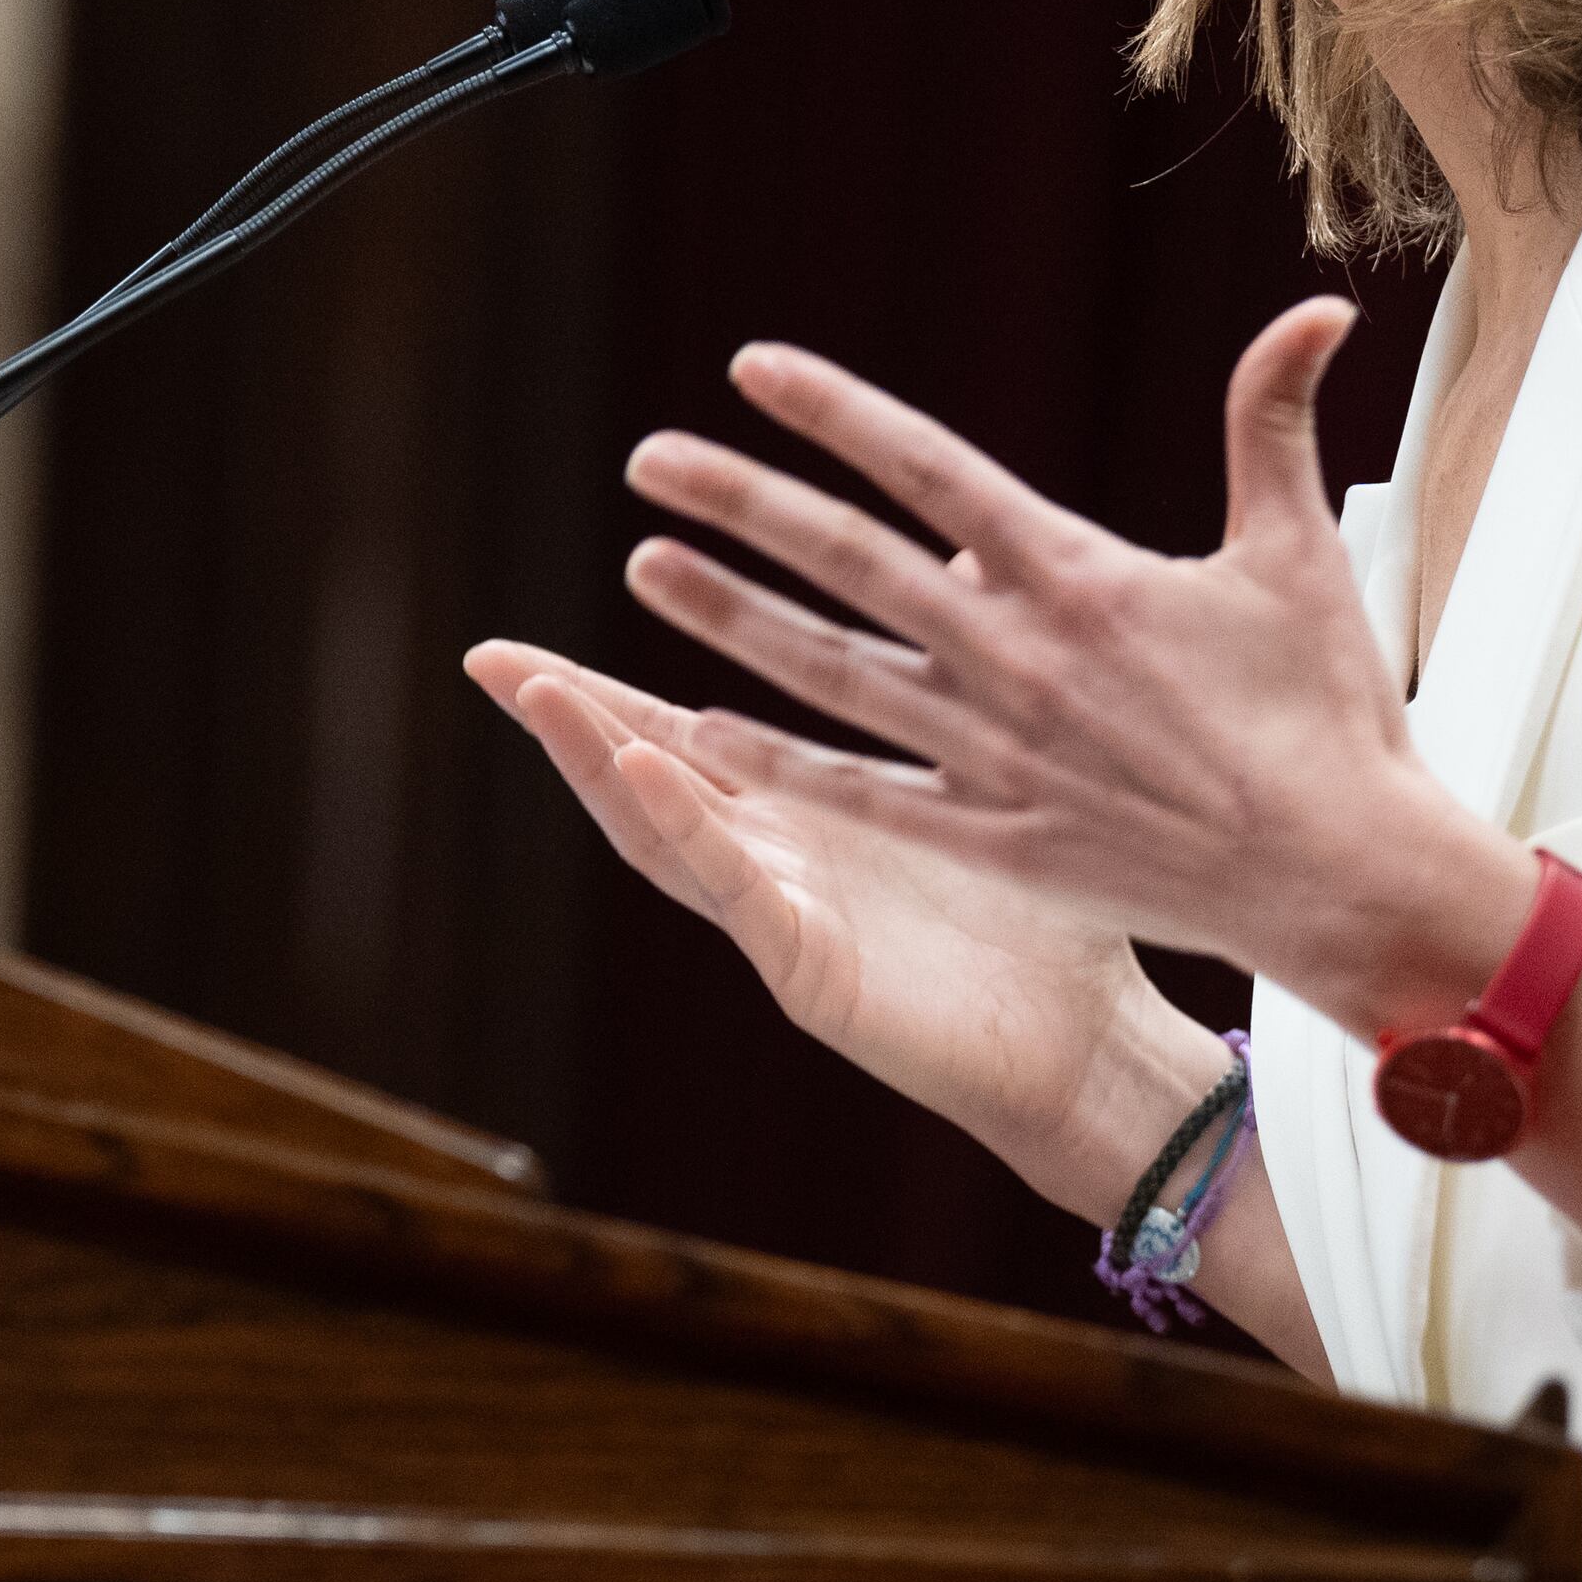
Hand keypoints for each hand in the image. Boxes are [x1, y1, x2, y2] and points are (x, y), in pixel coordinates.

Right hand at [460, 643, 1190, 1192]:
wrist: (1096, 1044)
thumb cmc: (1052, 913)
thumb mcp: (991, 766)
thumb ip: (960, 666)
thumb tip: (972, 537)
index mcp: (799, 812)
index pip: (671, 738)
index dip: (593, 692)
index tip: (514, 642)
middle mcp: (771, 863)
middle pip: (638, 778)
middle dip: (561, 721)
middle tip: (484, 659)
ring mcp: (779, 919)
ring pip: (662, 834)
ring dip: (597, 762)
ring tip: (541, 692)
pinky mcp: (812, 970)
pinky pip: (736, 891)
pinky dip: (686, 828)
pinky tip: (645, 768)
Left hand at [616, 299, 1528, 1037]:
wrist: (1347, 877)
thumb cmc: (1330, 714)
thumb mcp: (1299, 551)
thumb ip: (1273, 422)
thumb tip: (1315, 308)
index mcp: (1080, 578)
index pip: (929, 471)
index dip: (836, 414)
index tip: (751, 369)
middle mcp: (1017, 661)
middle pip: (850, 564)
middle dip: (741, 505)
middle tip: (647, 460)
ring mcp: (997, 756)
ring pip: (832, 674)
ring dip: (731, 618)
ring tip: (647, 569)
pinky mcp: (997, 841)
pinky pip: (864, 795)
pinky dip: (781, 764)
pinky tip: (704, 731)